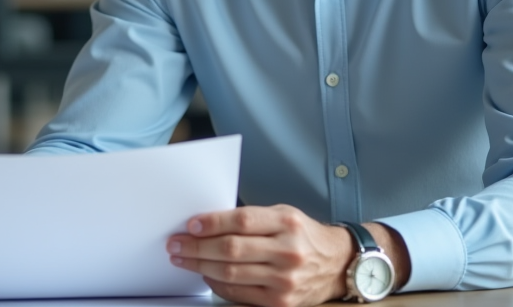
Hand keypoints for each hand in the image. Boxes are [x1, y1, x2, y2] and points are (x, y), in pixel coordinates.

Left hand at [166, 204, 350, 306]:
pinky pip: (238, 294)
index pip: (242, 221)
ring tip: (183, 258)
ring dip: (200, 265)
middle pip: (231, 249)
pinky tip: (206, 274)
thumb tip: (207, 222)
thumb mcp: (283, 214)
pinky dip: (217, 284)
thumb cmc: (303, 235)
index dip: (212, 223)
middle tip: (175, 243)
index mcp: (287, 223)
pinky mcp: (280, 302)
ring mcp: (284, 280)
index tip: (191, 225)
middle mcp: (287, 252)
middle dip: (197, 247)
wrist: (337, 265)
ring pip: (231, 273)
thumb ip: (251, 218)